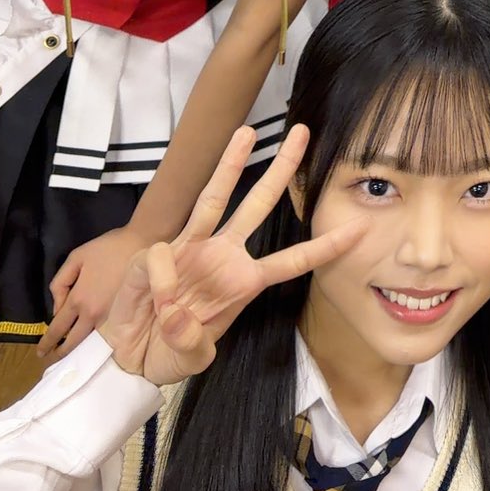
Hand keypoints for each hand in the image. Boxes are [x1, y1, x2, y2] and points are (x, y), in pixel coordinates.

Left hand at [42, 223, 148, 358]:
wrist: (141, 243)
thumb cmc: (107, 248)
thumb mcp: (76, 258)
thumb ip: (60, 283)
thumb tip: (57, 309)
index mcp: (78, 299)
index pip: (58, 328)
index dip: (47, 342)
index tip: (40, 353)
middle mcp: (93, 313)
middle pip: (73, 341)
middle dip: (61, 352)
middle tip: (54, 359)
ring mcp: (111, 316)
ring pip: (91, 340)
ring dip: (80, 348)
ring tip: (72, 354)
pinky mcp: (125, 315)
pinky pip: (106, 333)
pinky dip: (96, 339)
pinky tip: (94, 341)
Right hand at [95, 126, 363, 386]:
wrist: (130, 354)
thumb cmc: (167, 350)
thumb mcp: (190, 359)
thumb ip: (191, 343)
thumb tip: (176, 314)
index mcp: (244, 282)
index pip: (292, 261)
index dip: (324, 246)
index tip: (359, 230)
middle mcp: (223, 256)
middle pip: (258, 204)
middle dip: (282, 169)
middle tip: (303, 133)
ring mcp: (191, 248)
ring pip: (215, 197)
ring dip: (230, 163)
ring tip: (246, 131)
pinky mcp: (158, 252)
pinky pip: (163, 256)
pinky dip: (161, 280)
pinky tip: (156, 303)